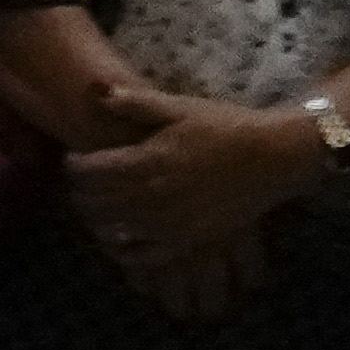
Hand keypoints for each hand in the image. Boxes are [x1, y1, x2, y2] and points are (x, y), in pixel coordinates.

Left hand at [63, 98, 322, 313]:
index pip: (88, 170)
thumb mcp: (182, 108)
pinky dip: (123, 249)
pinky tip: (120, 238)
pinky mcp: (186, 240)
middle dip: (80, 192)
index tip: (74, 159)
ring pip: (111, 229)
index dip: (74, 165)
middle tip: (81, 185)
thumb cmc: (227, 126)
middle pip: (94, 201)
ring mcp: (168, 222)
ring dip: (96, 219)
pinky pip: (141, 256)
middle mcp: (152, 194)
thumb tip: (100, 93)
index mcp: (147, 160)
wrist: (275, 156)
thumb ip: (138, 103)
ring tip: (97, 208)